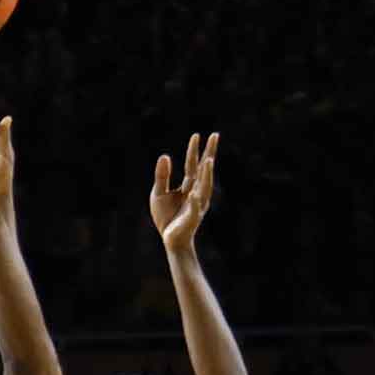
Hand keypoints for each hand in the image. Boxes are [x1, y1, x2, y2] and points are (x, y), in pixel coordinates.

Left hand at [150, 132, 218, 250]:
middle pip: (203, 171)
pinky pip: (194, 210)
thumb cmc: (166, 217)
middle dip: (209, 154)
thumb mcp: (159, 193)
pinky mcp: (191, 218)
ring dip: (206, 175)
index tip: (197, 135)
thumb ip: (162, 176)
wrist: (171, 239)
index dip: (194, 151)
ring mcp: (196, 205)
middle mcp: (196, 192)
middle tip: (215, 136)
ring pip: (203, 188)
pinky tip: (194, 195)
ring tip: (208, 161)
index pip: (192, 165)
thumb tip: (165, 155)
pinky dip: (194, 203)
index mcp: (188, 186)